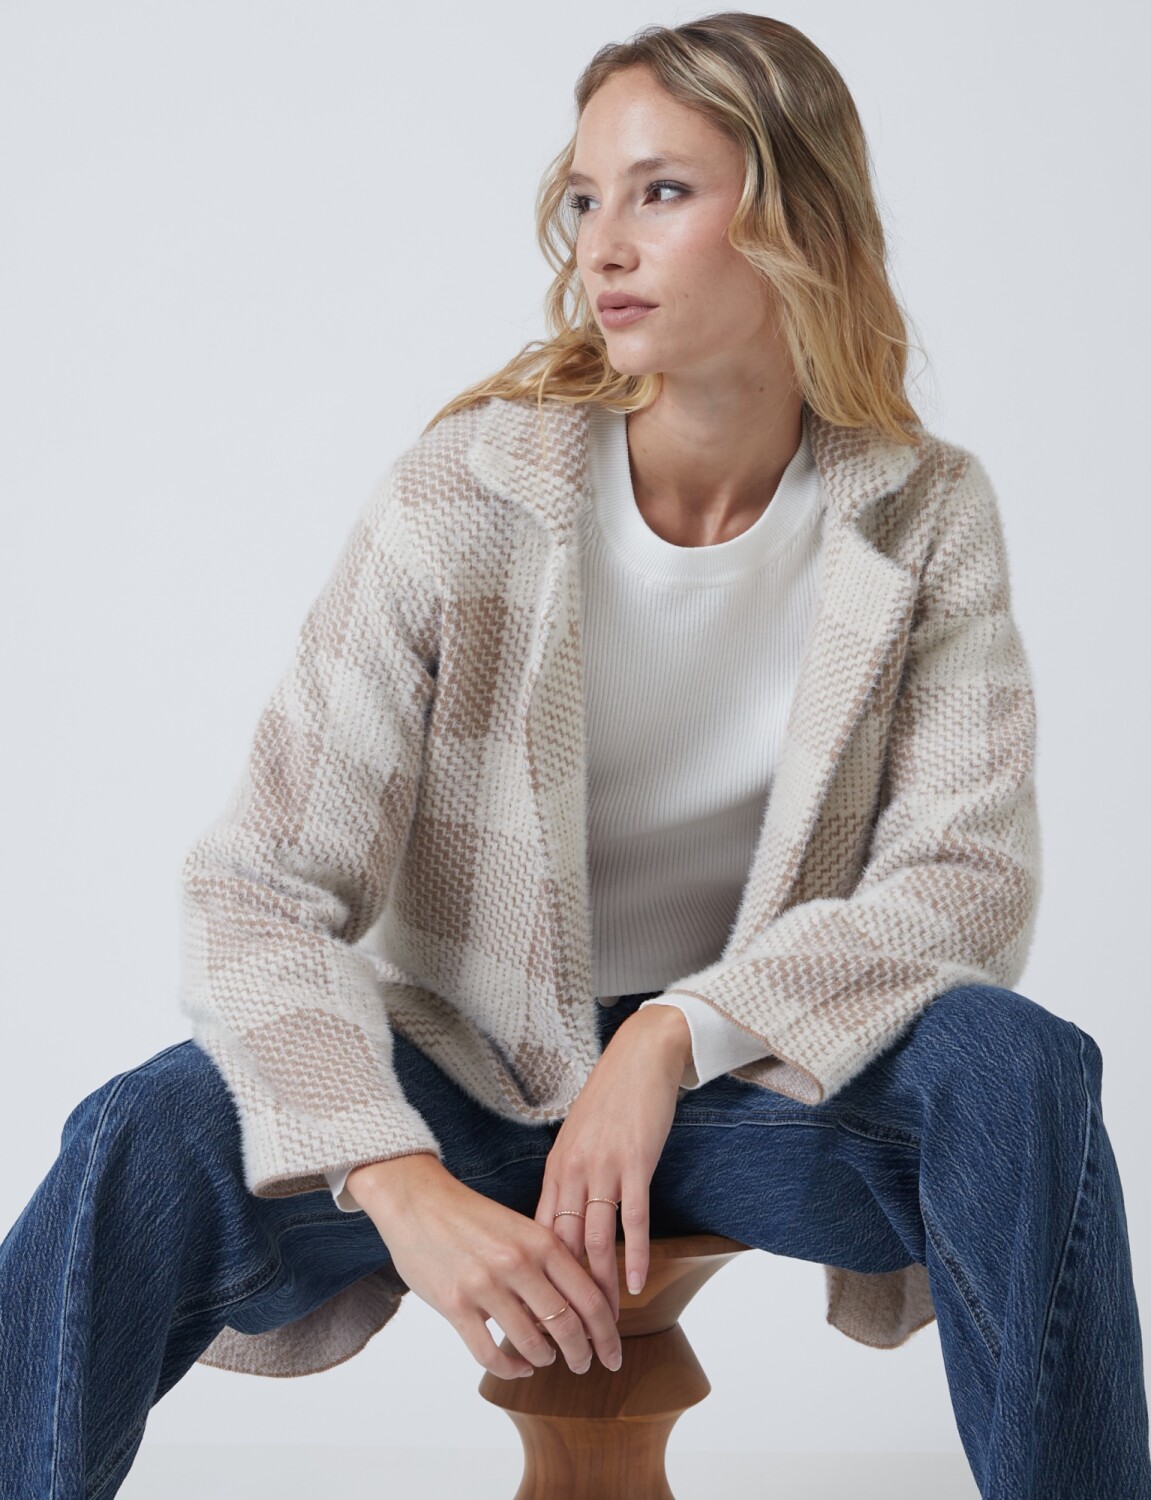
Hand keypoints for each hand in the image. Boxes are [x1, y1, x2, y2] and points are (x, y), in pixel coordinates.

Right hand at [346, 1152, 621, 1379]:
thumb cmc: (472, 1216)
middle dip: (582, 1353)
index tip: (612, 1350)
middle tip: (585, 1365)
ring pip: (532, 1343)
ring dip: (544, 1359)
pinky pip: (489, 1353)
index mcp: (541, 1241)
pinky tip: (517, 1366)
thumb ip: (548, 1263)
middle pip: (567, 1325)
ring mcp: (485, 1285)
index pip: (589, 1297)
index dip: (607, 1332)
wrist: (418, 1201)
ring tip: (546, 1360)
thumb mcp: (521, 1229)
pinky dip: (509, 1368)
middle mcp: (518, 1263)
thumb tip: (577, 1310)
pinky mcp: (455, 1304)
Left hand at [533, 1004, 691, 1320]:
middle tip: (572, 1331)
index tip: (540, 1309)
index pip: (540, 1233)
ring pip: (596, 1238)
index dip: (539, 1275)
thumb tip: (566, 1223)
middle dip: (567, 1292)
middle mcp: (572, 1170)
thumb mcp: (580, 1140)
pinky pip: (633, 1217)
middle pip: (565, 1245)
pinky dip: (632, 1254)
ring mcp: (603, 1166)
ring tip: (605, 1322)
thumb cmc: (611, 1100)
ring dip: (601, 1284)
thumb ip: (572, 1179)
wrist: (640, 1056)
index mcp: (556, 1167)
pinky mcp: (634, 1161)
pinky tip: (633, 1284)